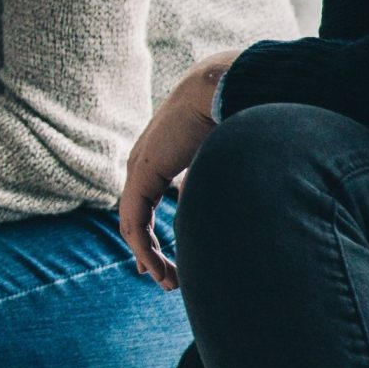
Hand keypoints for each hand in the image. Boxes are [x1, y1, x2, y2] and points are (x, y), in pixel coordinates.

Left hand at [122, 50, 236, 290]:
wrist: (223, 86)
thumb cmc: (234, 113)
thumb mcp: (224, 157)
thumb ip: (219, 181)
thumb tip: (231, 207)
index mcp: (163, 158)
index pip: (148, 202)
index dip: (154, 234)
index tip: (165, 261)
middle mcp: (145, 163)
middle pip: (137, 217)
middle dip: (148, 251)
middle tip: (162, 278)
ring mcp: (139, 169)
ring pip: (134, 224)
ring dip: (150, 255)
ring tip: (168, 281)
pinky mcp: (141, 175)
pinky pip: (134, 220)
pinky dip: (144, 246)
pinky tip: (156, 266)